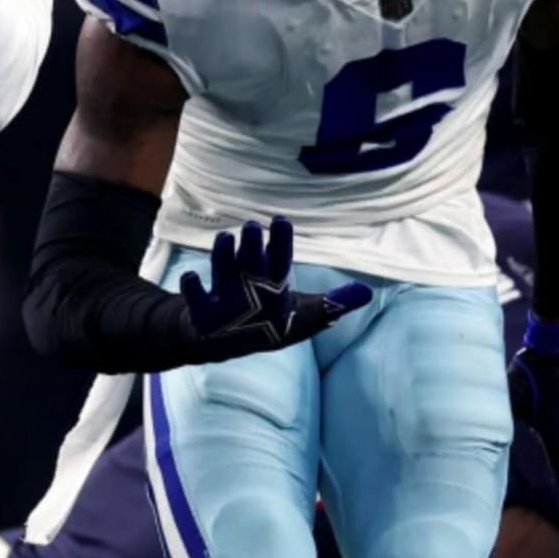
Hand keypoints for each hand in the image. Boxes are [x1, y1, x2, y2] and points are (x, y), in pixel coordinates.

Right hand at [180, 218, 371, 361]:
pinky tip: (190, 276)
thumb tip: (368, 292)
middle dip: (253, 245)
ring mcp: (225, 296)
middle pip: (251, 262)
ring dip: (223, 256)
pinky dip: (192, 288)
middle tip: (254, 224)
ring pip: (223, 272)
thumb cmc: (269, 320)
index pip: (279, 260)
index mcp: (271, 283)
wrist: (226, 338)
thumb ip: (332, 303)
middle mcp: (247, 284)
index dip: (281, 241)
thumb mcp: (304, 316)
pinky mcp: (204, 312)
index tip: (281, 220)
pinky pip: (196, 299)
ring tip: (225, 237)